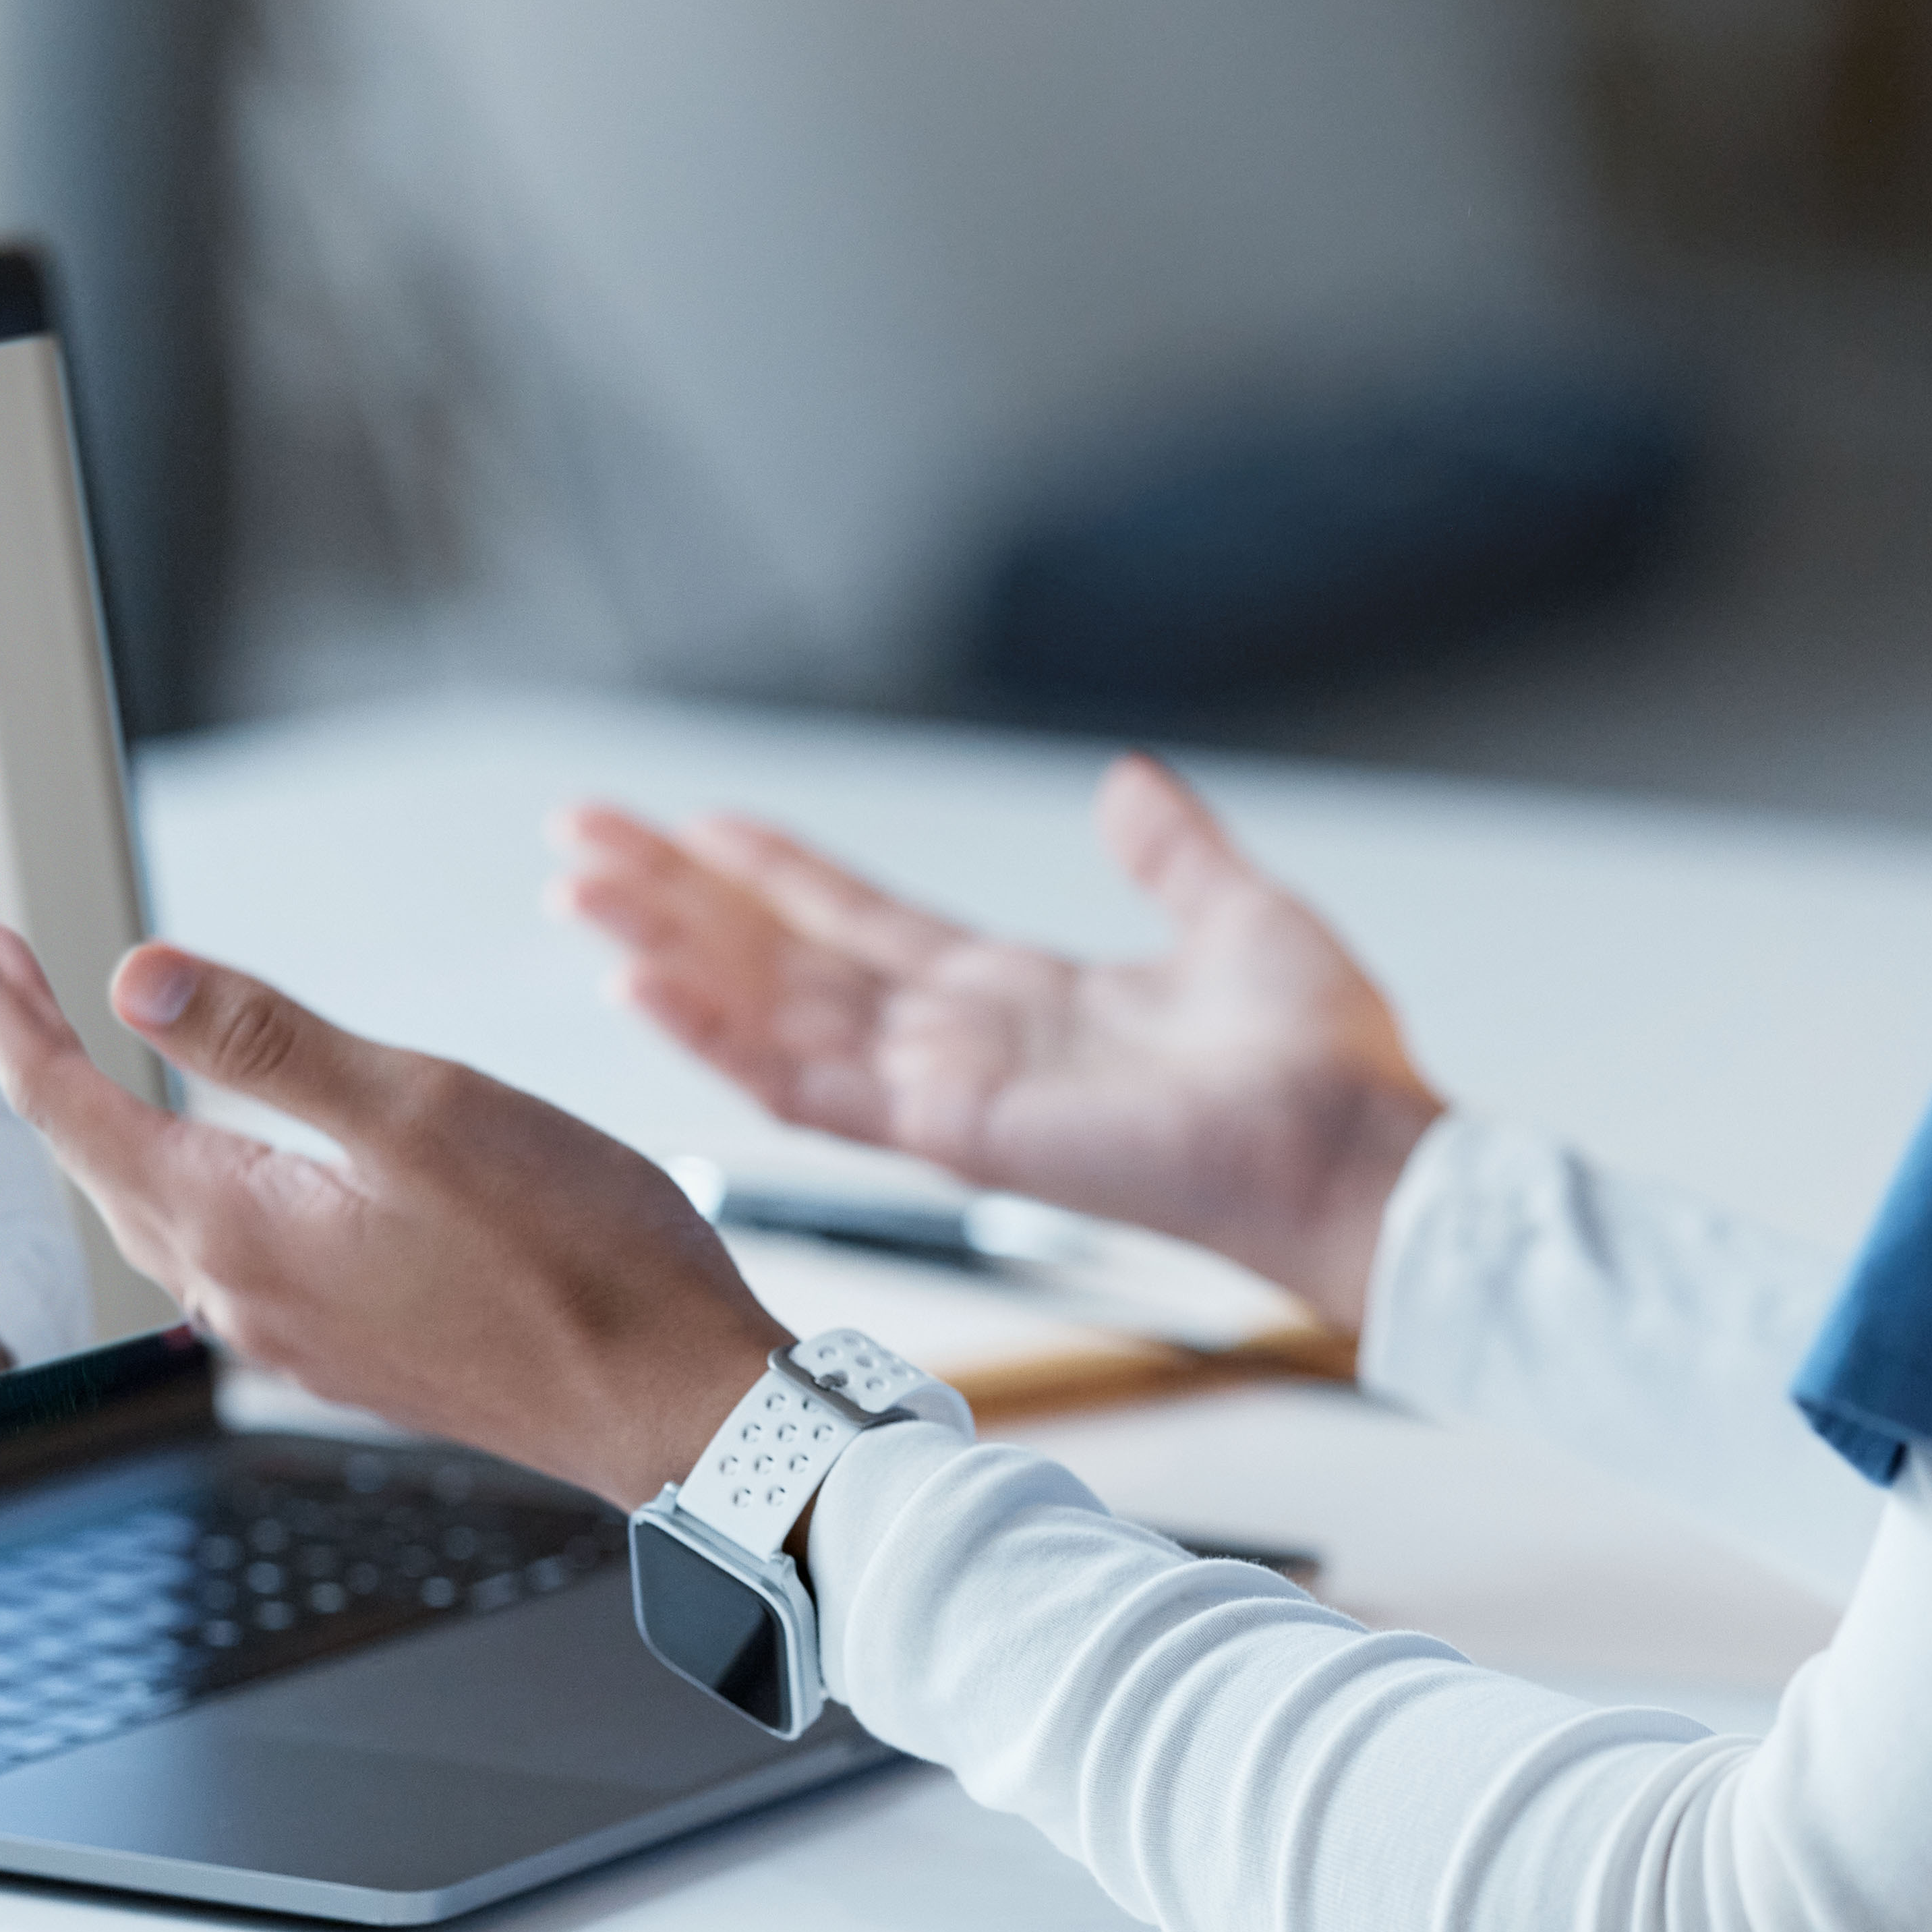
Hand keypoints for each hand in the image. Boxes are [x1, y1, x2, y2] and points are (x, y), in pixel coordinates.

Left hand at [0, 919, 787, 1508]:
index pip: (63, 1103)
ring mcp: (290, 1327)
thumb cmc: (577, 1259)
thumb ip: (271, 1042)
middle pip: (87, 1151)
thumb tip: (131, 981)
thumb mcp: (423, 1111)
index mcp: (238, 1226)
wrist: (674, 1403)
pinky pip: (215, 1240)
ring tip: (75, 1031)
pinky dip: (174, 1163)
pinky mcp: (344, 1341)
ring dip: (98, 1108)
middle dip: (26, 1045)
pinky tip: (206, 1142)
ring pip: (147, 1201)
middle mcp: (240, 1291)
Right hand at [548, 757, 1439, 1325]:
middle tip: (578, 838)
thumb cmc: (1320, 1064)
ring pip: (768, 1012)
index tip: (693, 821)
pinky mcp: (951, 1129)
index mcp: (1017, 997)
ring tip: (576, 891)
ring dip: (666, 953)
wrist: (1356, 1149)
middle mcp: (960, 1046)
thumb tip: (1126, 782)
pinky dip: (717, 1032)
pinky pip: (807, 1080)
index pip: (862, 926)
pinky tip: (639, 983)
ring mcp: (944, 1092)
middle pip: (782, 960)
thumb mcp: (1235, 915)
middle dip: (677, 900)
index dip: (774, 873)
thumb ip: (1169, 853)